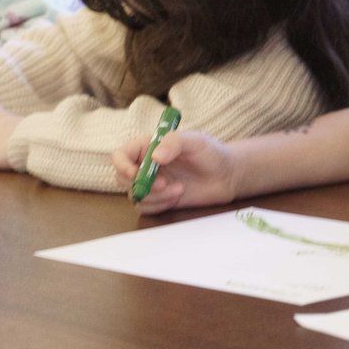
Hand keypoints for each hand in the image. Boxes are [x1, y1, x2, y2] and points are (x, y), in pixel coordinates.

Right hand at [110, 130, 237, 213]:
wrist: (227, 176)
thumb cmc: (211, 153)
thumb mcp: (195, 141)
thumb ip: (174, 143)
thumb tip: (154, 157)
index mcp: (149, 147)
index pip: (121, 155)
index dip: (122, 164)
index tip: (134, 173)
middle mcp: (146, 166)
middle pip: (123, 178)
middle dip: (140, 184)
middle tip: (163, 183)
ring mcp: (152, 184)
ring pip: (135, 196)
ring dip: (155, 196)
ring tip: (179, 189)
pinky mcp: (160, 200)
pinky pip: (146, 208)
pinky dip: (159, 205)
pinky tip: (178, 196)